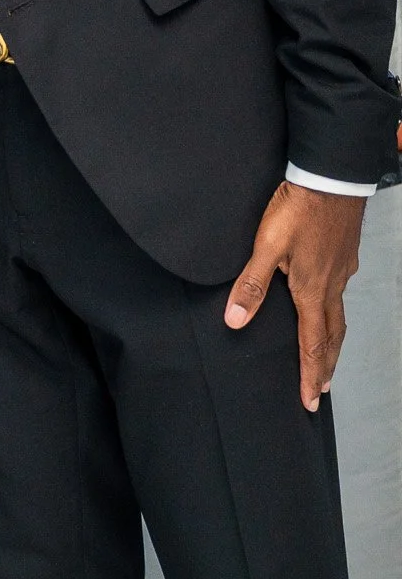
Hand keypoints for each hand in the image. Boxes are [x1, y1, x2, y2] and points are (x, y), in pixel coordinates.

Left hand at [224, 179, 365, 411]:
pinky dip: (334, 312)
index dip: (309, 373)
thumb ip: (251, 284)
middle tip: (320, 390)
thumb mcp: (266, 247)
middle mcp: (332, 286)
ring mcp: (341, 270)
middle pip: (332, 336)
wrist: (330, 178)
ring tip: (325, 357)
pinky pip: (340, 293)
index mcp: (312, 290)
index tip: (310, 400)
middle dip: (325, 365)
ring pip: (339, 316)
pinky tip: (325, 305)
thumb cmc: (298, 210)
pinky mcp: (344, 255)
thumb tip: (235, 321)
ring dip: (332, 341)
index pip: (312, 343)